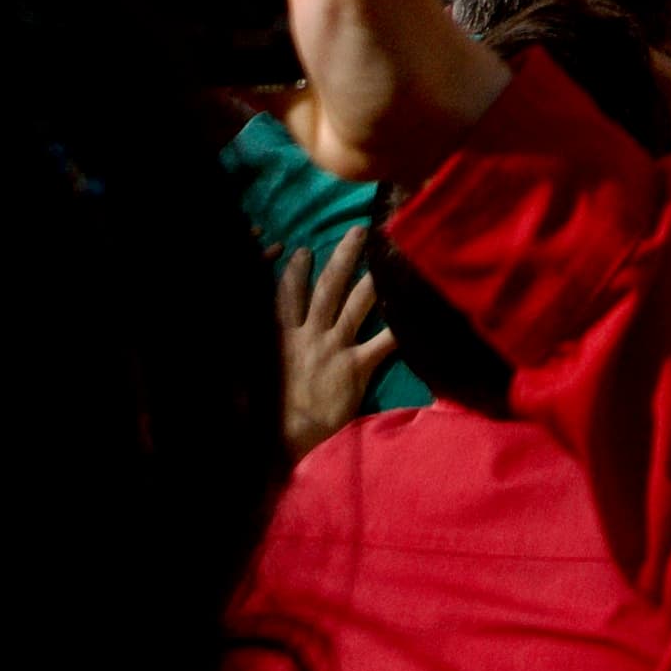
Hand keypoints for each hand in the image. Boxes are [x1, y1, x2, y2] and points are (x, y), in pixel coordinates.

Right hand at [275, 230, 395, 452]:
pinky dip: (401, 329)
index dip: (294, 271)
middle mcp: (309, 335)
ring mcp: (334, 349)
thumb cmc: (265, 408)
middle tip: (359, 232)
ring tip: (387, 257)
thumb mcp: (254, 370)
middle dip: (343, 258)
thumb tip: (261, 324)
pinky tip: (417, 314)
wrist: (283, 438)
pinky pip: (384, 343)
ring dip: (373, 278)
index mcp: (280, 335)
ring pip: (357, 304)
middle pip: (327, 287)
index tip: (301, 249)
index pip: (286, 293)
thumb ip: (260, 343)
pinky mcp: (356, 368)